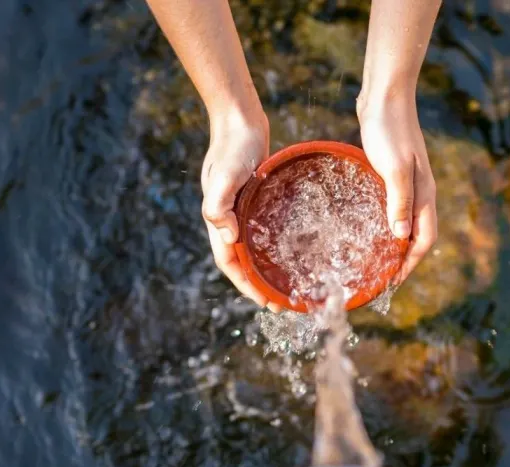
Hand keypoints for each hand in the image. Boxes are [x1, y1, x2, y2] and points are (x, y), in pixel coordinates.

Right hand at [201, 110, 282, 311]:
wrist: (239, 121)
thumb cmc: (232, 147)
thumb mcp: (224, 175)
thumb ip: (219, 205)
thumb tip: (227, 237)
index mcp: (219, 219)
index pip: (230, 262)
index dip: (246, 285)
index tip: (265, 302)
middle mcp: (229, 219)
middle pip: (242, 261)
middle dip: (258, 285)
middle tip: (282, 303)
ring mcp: (241, 210)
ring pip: (253, 248)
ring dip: (266, 268)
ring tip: (287, 284)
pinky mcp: (255, 200)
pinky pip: (263, 230)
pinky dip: (273, 245)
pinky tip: (291, 249)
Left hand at [358, 94, 437, 283]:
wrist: (385, 96)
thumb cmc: (389, 130)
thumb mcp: (394, 168)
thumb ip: (399, 202)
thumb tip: (400, 237)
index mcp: (423, 194)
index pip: (424, 240)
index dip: (410, 264)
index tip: (392, 282)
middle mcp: (419, 192)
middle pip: (417, 235)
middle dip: (403, 260)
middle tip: (381, 278)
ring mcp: (407, 182)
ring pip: (404, 222)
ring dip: (394, 243)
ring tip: (374, 260)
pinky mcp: (392, 173)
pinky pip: (392, 207)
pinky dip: (384, 223)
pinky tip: (366, 225)